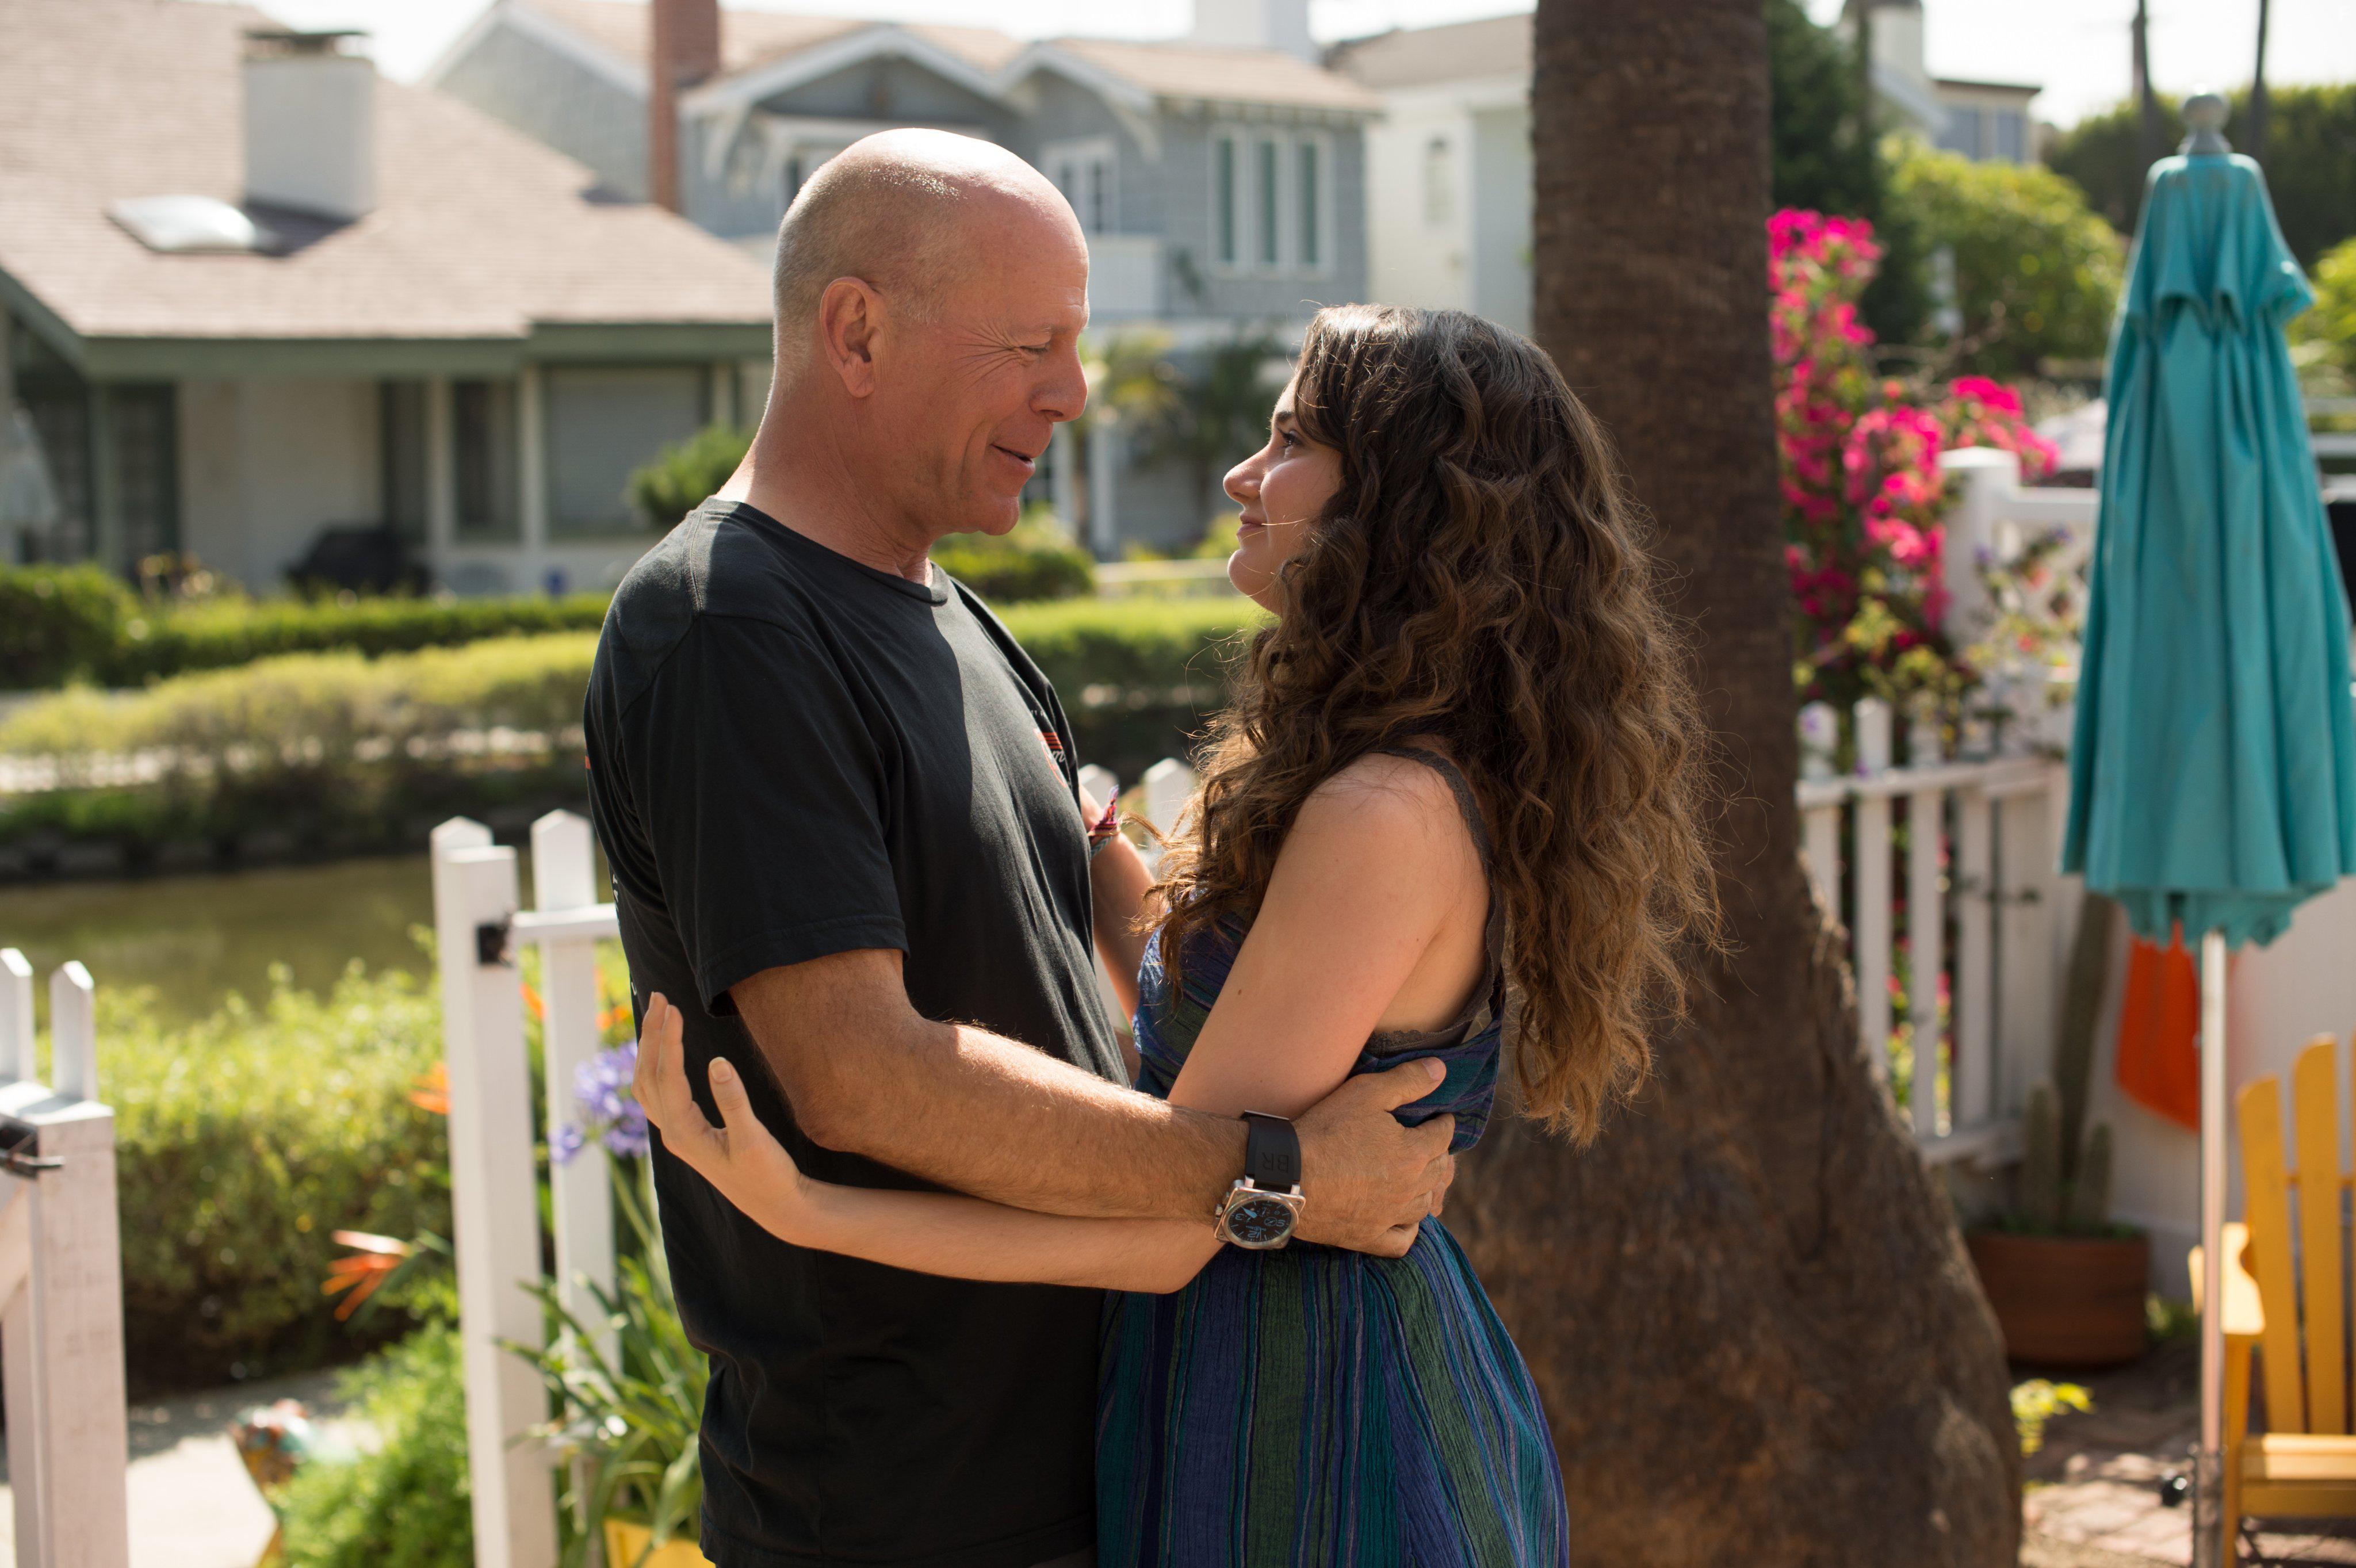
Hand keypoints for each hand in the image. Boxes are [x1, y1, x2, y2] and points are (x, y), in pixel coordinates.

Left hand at [632, 993, 813, 1243]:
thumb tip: (717, 1061)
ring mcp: (677, 1134)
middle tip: (660, 997)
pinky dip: (656, 1065)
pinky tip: (665, 1050)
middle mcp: (673, 1133)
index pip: (667, 1078)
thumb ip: (734, 1101)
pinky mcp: (687, 1132)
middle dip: (652, 1035)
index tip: (675, 1007)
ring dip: (650, 1048)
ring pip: (648, 1084)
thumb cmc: (768, 1174)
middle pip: (648, 1076)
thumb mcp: (755, 1139)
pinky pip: (658, 1092)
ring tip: (659, 1014)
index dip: (669, 1041)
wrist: (776, 1205)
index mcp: (685, 1134)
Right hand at [1291, 1060, 1455, 1256]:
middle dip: (1440, 1154)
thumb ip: (1407, 1081)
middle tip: (1434, 1145)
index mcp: (1414, 1153)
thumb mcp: (1366, 1093)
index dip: (1444, 1123)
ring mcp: (1390, 1217)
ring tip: (1422, 1178)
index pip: (1443, 1136)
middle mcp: (1409, 1189)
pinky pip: (1402, 1241)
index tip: (1441, 1118)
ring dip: (1428, 1189)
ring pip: (1424, 1206)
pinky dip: (1408, 1230)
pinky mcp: (1368, 1238)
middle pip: (1439, 1171)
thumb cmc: (1326, 1130)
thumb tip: (1441, 1070)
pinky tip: (1404, 1220)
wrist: (1285, 1177)